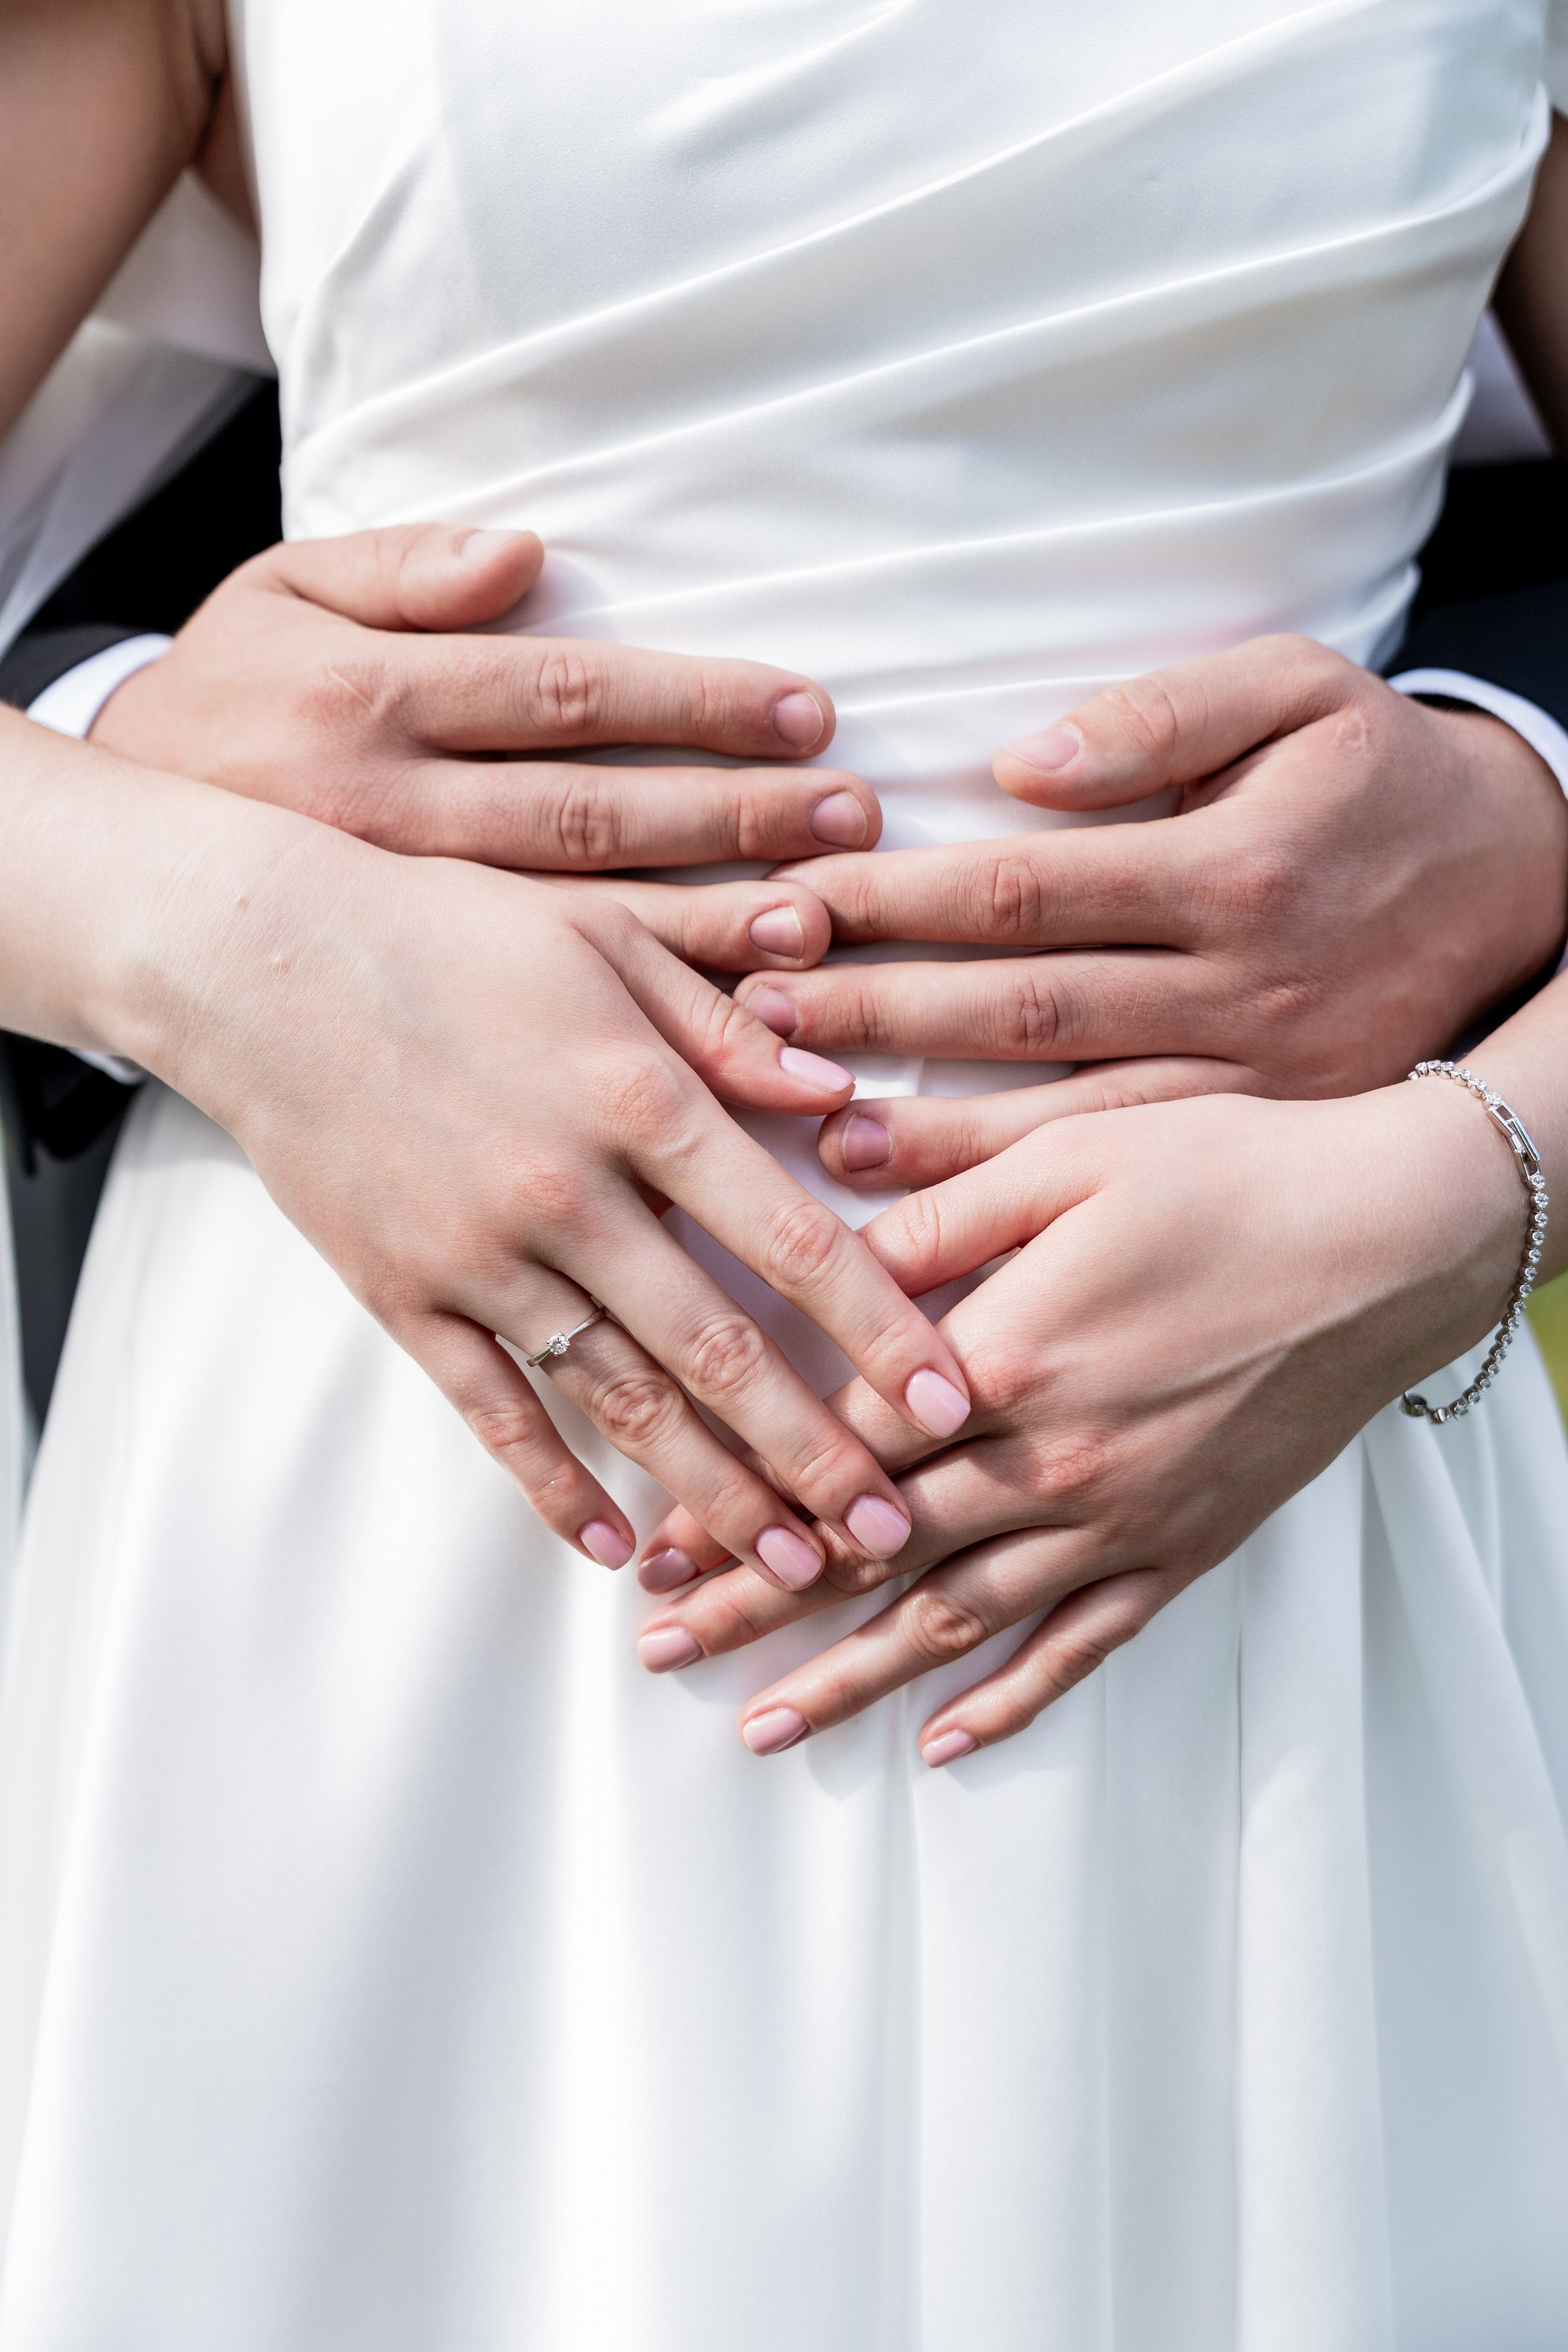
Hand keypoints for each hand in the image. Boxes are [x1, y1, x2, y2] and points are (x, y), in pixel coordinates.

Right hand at [90, 523, 881, 975]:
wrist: (124, 855)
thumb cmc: (224, 705)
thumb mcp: (279, 597)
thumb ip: (402, 569)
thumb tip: (522, 554)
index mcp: (369, 700)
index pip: (563, 693)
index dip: (693, 703)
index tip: (809, 712)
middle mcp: (389, 814)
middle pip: (589, 814)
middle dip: (731, 818)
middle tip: (851, 820)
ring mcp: (394, 917)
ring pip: (572, 926)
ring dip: (705, 931)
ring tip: (817, 929)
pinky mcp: (400, 988)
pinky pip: (532, 1008)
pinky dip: (632, 1021)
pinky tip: (721, 1034)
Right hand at [93, 775, 973, 1586]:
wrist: (259, 957)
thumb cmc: (450, 929)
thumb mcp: (605, 938)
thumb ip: (729, 1025)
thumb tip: (847, 1098)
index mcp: (638, 1099)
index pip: (792, 1240)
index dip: (884, 1333)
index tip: (958, 1404)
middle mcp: (569, 1194)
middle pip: (720, 1351)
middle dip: (817, 1453)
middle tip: (894, 1533)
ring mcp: (481, 1256)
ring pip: (623, 1402)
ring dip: (716, 1494)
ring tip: (795, 1569)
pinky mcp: (404, 1296)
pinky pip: (494, 1413)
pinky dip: (555, 1487)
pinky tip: (618, 1550)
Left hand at [632, 1074, 1535, 1752]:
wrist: (1397, 1240)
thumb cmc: (1232, 1174)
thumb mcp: (1072, 1151)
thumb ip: (936, 1192)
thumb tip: (812, 1201)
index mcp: (1010, 1354)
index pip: (838, 1450)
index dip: (738, 1497)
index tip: (656, 1536)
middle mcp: (1054, 1461)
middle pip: (872, 1551)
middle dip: (757, 1605)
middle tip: (659, 1648)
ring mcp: (1121, 1520)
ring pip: (959, 1622)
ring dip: (851, 1678)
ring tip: (758, 1725)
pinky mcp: (1182, 1548)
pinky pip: (1083, 1648)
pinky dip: (1011, 1703)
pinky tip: (945, 1745)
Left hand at [728, 636, 1567, 1187]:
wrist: (1517, 893)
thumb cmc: (1376, 778)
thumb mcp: (1301, 694)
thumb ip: (1164, 715)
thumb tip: (1025, 769)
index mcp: (1229, 867)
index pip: (1022, 889)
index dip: (892, 899)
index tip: (785, 898)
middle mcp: (1235, 982)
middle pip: (1019, 1004)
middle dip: (872, 1007)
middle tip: (748, 1008)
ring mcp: (1247, 1073)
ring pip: (1059, 1106)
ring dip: (921, 1117)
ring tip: (794, 1116)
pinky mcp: (1253, 1127)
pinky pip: (1115, 1166)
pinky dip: (1010, 1186)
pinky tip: (915, 1194)